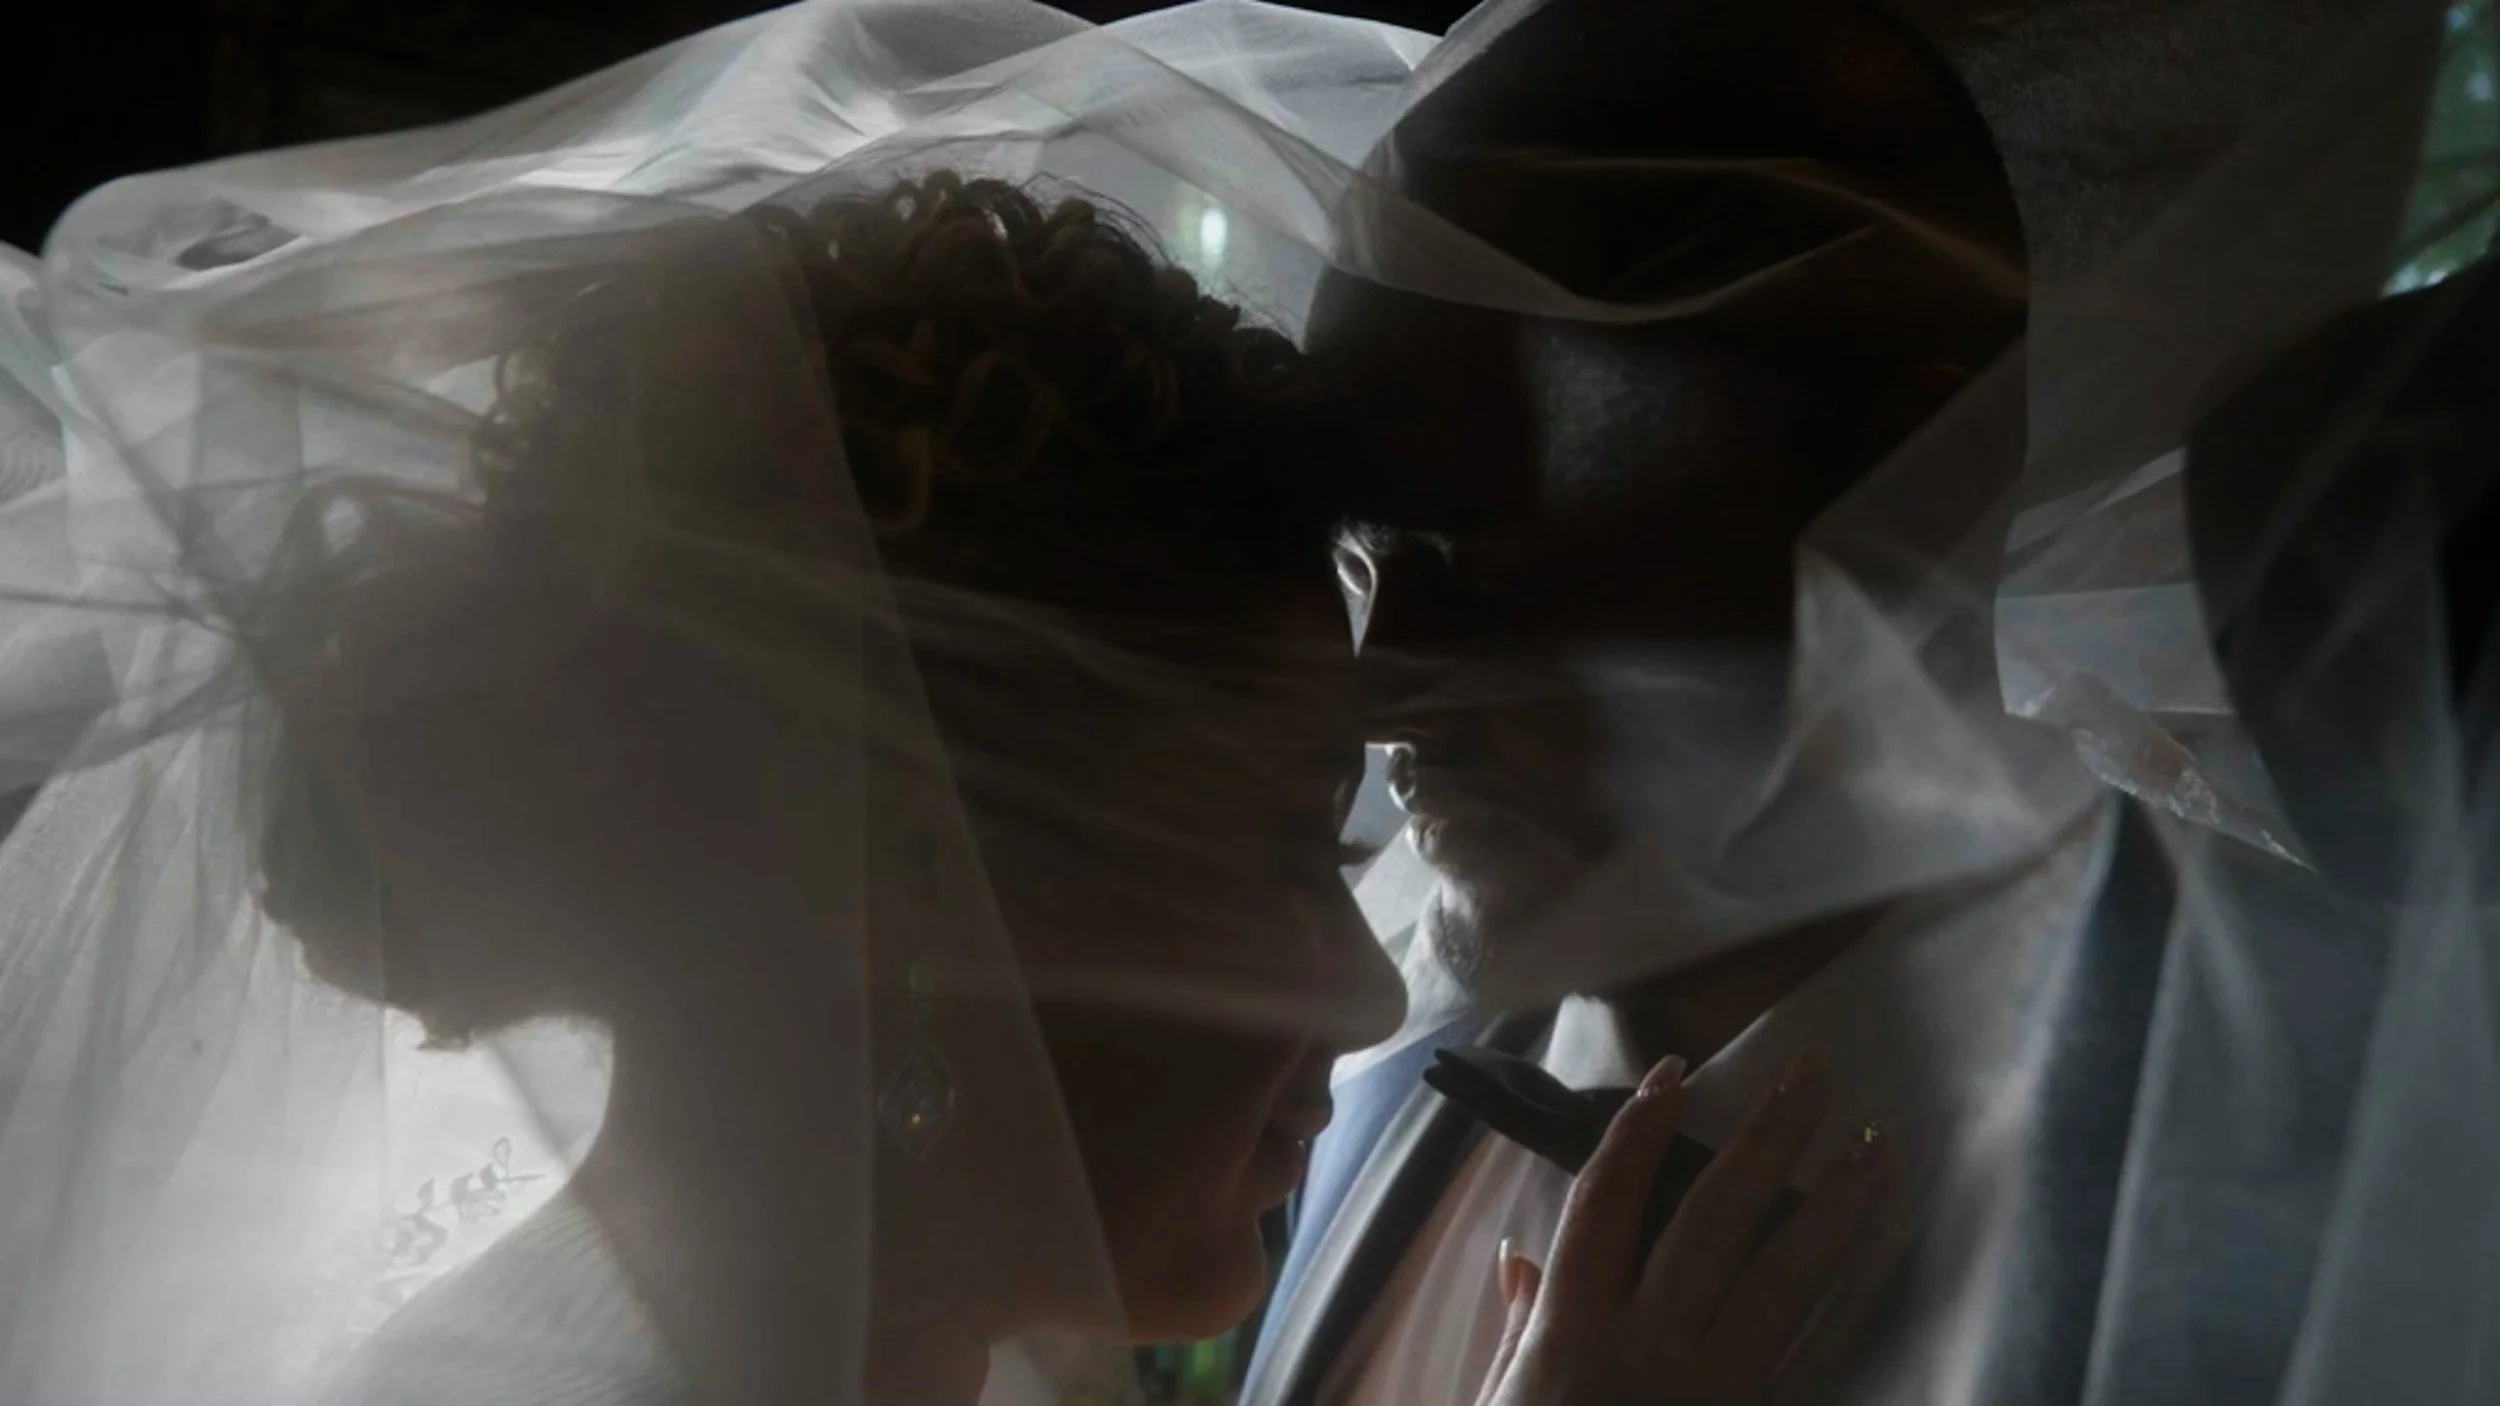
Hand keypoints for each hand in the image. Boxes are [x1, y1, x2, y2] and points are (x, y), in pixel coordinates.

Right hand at [1473, 1050, 1895, 1405]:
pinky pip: (1808, 1333)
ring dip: (1837, 1196)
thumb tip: (1519, 1256)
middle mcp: (1645, 1345)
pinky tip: (1877, 1233)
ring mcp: (1709, 1384)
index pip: (1607, 1202)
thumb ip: (1522, 1324)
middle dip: (1766, 1135)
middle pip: (1713, 1216)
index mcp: (1571, 1331)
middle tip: (1815, 1069)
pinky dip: (1846, 1275)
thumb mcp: (1501, 1400)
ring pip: (1785, 1270)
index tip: (1674, 1072)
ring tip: (1881, 1136)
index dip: (1637, 1131)